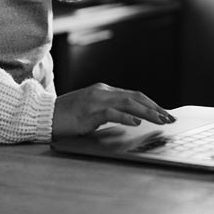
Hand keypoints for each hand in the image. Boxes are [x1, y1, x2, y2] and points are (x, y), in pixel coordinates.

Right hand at [52, 83, 175, 137]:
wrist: (43, 115)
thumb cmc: (67, 116)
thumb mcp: (92, 111)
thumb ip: (109, 111)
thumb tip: (132, 119)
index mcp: (104, 90)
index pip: (134, 94)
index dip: (151, 104)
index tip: (165, 114)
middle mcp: (102, 91)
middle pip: (135, 96)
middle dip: (155, 108)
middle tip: (170, 118)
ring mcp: (95, 99)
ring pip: (128, 102)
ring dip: (147, 112)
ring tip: (160, 120)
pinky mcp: (88, 111)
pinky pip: (111, 112)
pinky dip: (126, 116)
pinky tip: (137, 122)